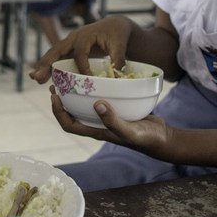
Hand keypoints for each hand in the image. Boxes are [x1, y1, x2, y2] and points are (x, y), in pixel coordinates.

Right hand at [29, 16, 132, 82]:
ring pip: (53, 54)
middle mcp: (73, 38)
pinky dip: (48, 66)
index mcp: (85, 35)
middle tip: (37, 76)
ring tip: (34, 78)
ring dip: (43, 66)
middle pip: (57, 50)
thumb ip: (118, 59)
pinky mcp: (69, 49)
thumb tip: (117, 78)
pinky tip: (40, 77)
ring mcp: (69, 43)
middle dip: (46, 64)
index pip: (80, 53)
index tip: (86, 80)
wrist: (114, 26)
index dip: (82, 67)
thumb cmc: (117, 34)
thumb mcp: (120, 45)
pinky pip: (57, 58)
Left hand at [48, 85, 172, 153]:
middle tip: (55, 84)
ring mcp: (106, 118)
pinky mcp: (116, 110)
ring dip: (74, 95)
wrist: (162, 137)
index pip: (69, 125)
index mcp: (96, 132)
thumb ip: (113, 120)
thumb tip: (96, 104)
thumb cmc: (145, 137)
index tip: (54, 97)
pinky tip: (95, 79)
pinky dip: (93, 91)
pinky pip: (99, 100)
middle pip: (72, 114)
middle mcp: (98, 125)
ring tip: (68, 80)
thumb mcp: (129, 130)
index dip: (58, 113)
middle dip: (61, 101)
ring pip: (84, 106)